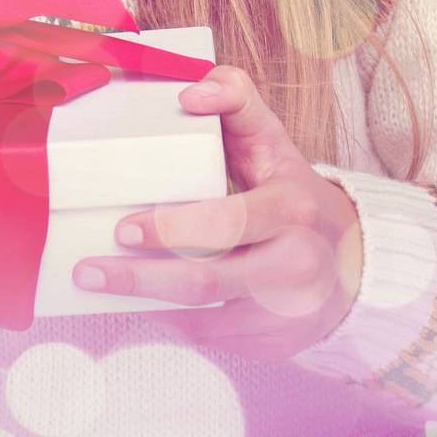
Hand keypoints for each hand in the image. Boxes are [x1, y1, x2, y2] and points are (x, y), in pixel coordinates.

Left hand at [71, 63, 363, 360]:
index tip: (123, 227)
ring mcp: (285, 312)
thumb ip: (234, 98)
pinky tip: (141, 303)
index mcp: (291, 206)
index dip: (170, 228)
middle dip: (140, 278)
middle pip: (206, 281)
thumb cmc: (289, 187)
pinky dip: (170, 320)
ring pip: (202, 319)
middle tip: (90, 268)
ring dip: (143, 303)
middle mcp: (295, 264)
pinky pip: (210, 338)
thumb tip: (189, 93)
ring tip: (97, 285)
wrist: (347, 258)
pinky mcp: (274, 344)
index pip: (226, 222)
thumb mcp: (270, 136)